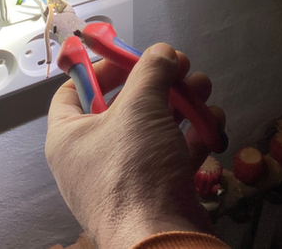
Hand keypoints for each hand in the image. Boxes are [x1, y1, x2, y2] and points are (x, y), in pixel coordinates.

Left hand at [45, 43, 224, 248]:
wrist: (162, 242)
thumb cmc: (134, 169)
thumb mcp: (139, 108)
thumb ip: (150, 71)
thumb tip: (162, 51)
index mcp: (69, 135)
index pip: (74, 89)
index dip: (101, 67)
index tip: (131, 57)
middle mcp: (91, 155)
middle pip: (123, 105)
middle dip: (158, 83)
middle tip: (182, 66)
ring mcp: (124, 175)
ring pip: (153, 127)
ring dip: (181, 104)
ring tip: (203, 87)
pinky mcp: (154, 190)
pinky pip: (169, 153)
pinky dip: (191, 136)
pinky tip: (213, 122)